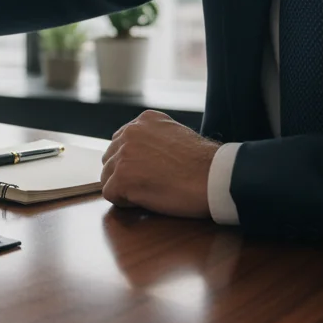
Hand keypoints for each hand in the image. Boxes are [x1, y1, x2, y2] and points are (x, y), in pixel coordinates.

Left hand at [100, 110, 219, 218]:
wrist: (215, 178)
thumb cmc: (204, 163)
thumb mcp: (178, 135)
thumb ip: (155, 138)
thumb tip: (142, 154)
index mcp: (143, 121)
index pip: (121, 142)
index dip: (132, 161)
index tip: (147, 171)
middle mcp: (129, 133)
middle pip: (111, 158)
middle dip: (124, 173)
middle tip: (147, 185)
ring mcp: (123, 155)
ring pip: (107, 176)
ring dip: (124, 188)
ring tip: (150, 192)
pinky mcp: (122, 178)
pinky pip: (111, 194)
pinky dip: (125, 202)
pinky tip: (147, 200)